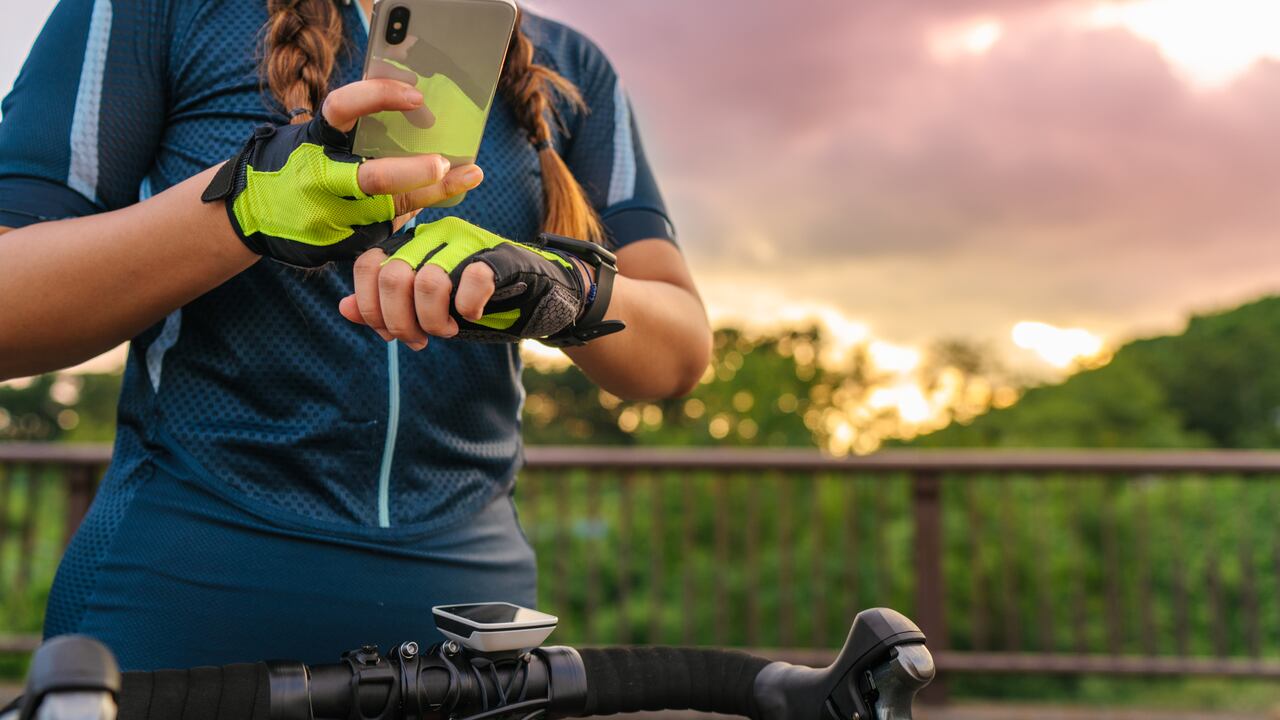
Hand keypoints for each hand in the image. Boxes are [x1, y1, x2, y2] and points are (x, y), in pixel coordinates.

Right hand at [202, 78, 482, 267]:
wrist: (247, 214)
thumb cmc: (292, 167)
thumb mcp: (313, 143)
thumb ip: (355, 136)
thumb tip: (415, 126)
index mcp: (313, 143)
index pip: (342, 110)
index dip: (378, 97)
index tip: (416, 96)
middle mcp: (321, 180)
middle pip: (373, 179)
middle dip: (414, 173)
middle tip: (446, 164)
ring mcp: (330, 218)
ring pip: (388, 213)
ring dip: (428, 196)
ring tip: (462, 179)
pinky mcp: (339, 247)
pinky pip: (382, 235)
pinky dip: (408, 220)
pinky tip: (436, 205)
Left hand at [338, 217, 592, 348]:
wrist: (541, 298)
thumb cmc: (482, 305)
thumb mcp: (427, 312)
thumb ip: (387, 309)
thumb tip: (343, 310)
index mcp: (413, 245)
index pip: (368, 266)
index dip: (372, 307)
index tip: (391, 333)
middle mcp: (435, 235)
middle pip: (393, 276)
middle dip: (401, 321)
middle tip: (421, 339)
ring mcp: (469, 241)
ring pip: (429, 280)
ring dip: (435, 320)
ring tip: (449, 330)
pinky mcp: (501, 256)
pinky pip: (473, 278)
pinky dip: (469, 307)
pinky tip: (474, 315)